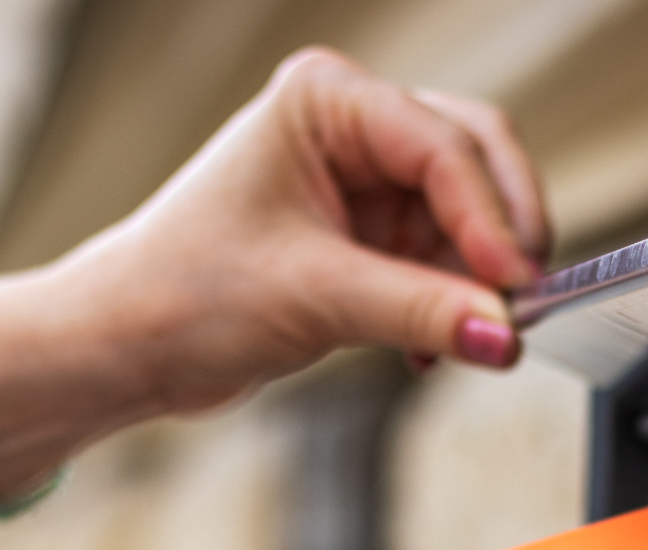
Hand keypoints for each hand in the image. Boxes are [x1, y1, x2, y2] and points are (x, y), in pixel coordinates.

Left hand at [0, 48, 549, 529]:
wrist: (127, 348)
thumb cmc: (183, 294)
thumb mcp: (315, 299)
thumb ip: (422, 312)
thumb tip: (505, 335)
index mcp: (325, 100)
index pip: (443, 145)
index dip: (490, 217)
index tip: (515, 286)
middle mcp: (350, 127)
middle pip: (474, 162)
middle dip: (500, 237)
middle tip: (520, 304)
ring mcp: (361, 181)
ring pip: (467, 218)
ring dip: (475, 283)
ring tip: (465, 340)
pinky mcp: (367, 237)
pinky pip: (443, 261)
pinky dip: (450, 305)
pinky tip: (433, 350)